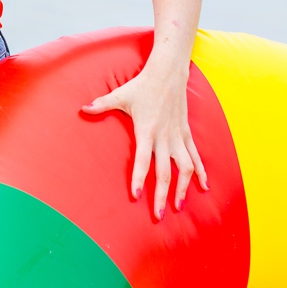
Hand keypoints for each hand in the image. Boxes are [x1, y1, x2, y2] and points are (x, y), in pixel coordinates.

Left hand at [82, 59, 207, 219]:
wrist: (168, 72)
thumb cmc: (142, 85)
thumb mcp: (120, 94)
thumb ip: (101, 104)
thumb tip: (82, 109)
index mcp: (147, 130)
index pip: (143, 160)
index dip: (139, 178)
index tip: (136, 196)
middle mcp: (164, 137)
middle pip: (165, 172)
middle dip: (161, 195)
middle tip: (158, 215)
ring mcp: (178, 136)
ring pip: (184, 168)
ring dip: (183, 188)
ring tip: (179, 207)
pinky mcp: (187, 133)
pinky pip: (196, 156)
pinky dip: (201, 172)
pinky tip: (204, 187)